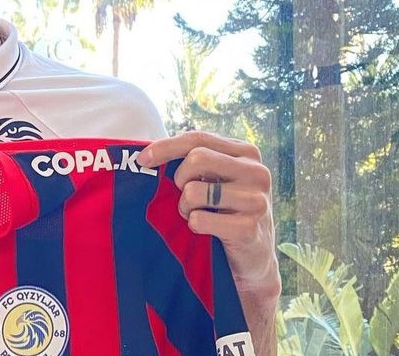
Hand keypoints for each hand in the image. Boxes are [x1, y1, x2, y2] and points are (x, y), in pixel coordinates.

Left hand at [137, 131, 279, 355]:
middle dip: (179, 179)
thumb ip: (194, 162)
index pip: (198, 139)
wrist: (254, 259)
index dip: (166, 147)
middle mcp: (256, 172)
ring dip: (186, 207)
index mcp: (246, 153)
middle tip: (184, 197)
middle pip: (197, 159)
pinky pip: (199, 219)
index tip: (141, 160)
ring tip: (197, 215)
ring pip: (194, 191)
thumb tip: (147, 154)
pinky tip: (207, 231)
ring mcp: (256, 200)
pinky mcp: (249, 228)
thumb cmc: (225, 212)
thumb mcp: (216, 180)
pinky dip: (195, 226)